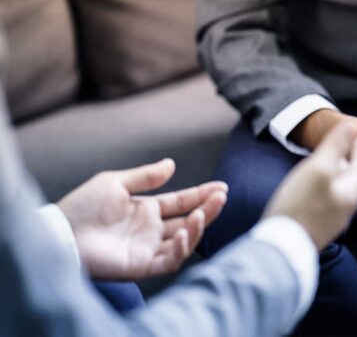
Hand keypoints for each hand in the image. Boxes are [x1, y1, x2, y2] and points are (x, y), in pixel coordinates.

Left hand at [58, 159, 227, 279]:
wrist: (61, 232)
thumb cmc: (83, 206)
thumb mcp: (115, 182)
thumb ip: (146, 176)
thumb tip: (171, 164)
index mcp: (147, 210)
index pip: (181, 202)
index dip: (201, 195)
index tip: (221, 187)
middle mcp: (152, 230)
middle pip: (188, 221)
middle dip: (207, 210)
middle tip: (221, 197)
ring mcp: (149, 248)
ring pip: (184, 241)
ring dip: (197, 228)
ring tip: (201, 214)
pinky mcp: (142, 266)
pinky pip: (169, 261)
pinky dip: (179, 250)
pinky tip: (181, 234)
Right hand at [264, 122, 356, 249]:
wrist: (281, 248)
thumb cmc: (300, 205)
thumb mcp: (319, 168)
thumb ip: (336, 146)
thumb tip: (354, 126)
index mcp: (350, 191)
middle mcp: (345, 207)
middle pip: (353, 178)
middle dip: (352, 160)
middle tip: (351, 145)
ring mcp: (332, 219)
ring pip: (340, 190)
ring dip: (339, 174)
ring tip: (333, 164)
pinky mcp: (317, 227)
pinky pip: (327, 201)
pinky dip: (327, 188)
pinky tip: (315, 188)